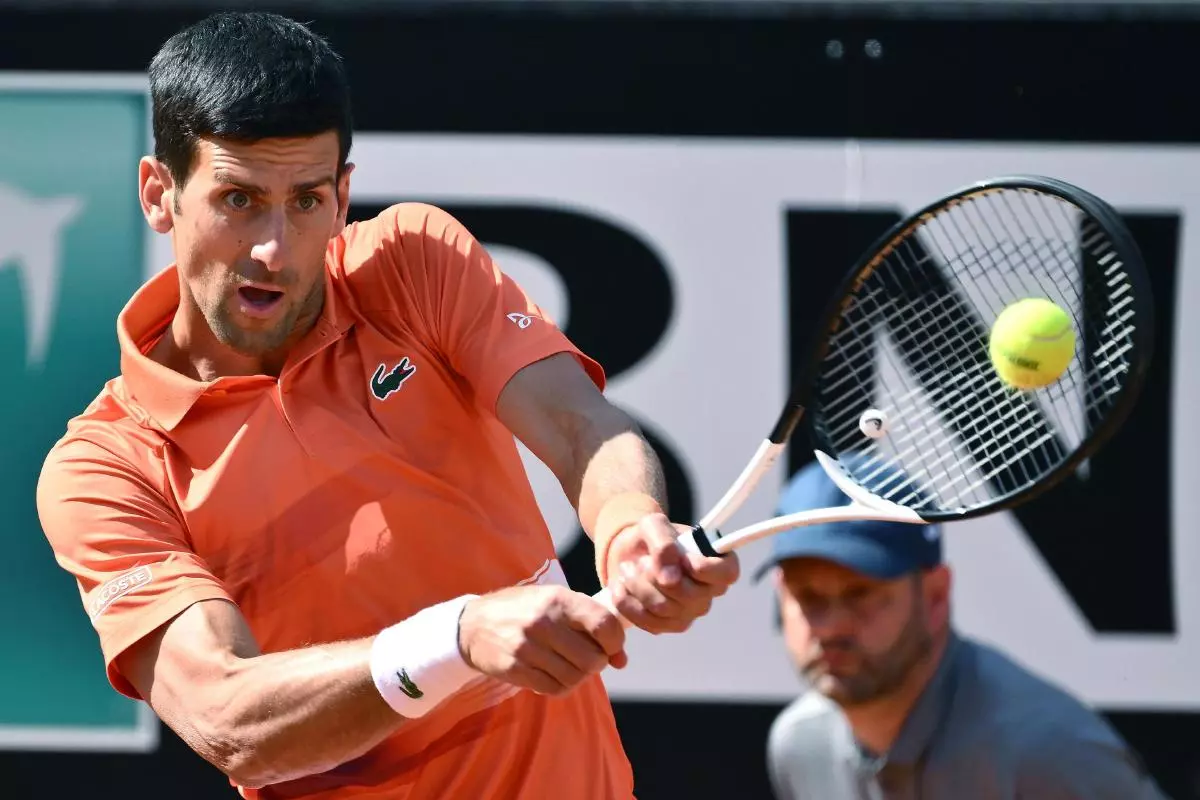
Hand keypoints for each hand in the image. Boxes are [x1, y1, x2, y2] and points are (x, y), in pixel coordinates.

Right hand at [457, 585, 627, 695]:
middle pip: (592, 658)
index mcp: (558, 599)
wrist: (474, 625)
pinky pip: (554, 688)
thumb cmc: (523, 609)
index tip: (611, 647)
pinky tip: (554, 673)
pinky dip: (561, 685)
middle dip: (597, 663)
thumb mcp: (555, 602)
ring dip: (579, 676)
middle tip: (588, 657)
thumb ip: (590, 624)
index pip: (604, 625)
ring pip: (575, 677)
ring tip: (569, 664)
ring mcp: (528, 648)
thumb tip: (621, 660)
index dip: (615, 642)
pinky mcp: (516, 669)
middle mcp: (544, 622)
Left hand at [605, 512, 739, 633]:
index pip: (726, 574)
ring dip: (637, 585)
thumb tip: (669, 577)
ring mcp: (691, 612)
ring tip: (627, 569)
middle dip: (654, 575)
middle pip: (687, 595)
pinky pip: (648, 622)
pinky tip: (620, 587)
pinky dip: (627, 603)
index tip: (683, 558)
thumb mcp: (654, 525)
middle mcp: (710, 591)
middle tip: (640, 561)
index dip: (705, 569)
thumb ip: (664, 543)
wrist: (631, 554)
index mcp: (719, 562)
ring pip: (663, 608)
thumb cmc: (651, 537)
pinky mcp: (669, 625)